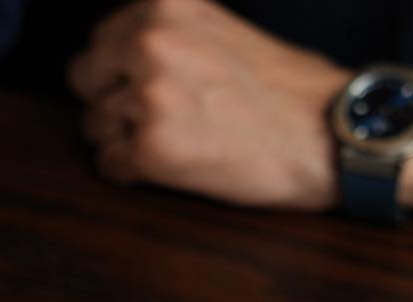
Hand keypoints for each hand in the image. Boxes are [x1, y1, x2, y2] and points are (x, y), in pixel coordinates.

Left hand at [69, 0, 348, 208]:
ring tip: (178, 145)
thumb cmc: (285, 90)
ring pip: (95, 128)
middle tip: (159, 123)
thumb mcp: (217, 28)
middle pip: (86, 82)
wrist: (326, 134)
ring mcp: (147, 97)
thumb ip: (168, 33)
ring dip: (124, 143)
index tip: (148, 91)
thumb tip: (118, 56)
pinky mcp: (152, 150)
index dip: (119, 73)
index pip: (101, 41)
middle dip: (113, 105)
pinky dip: (133, 174)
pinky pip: (110, 166)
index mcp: (162, 5)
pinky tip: (174, 167)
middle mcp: (148, 42)